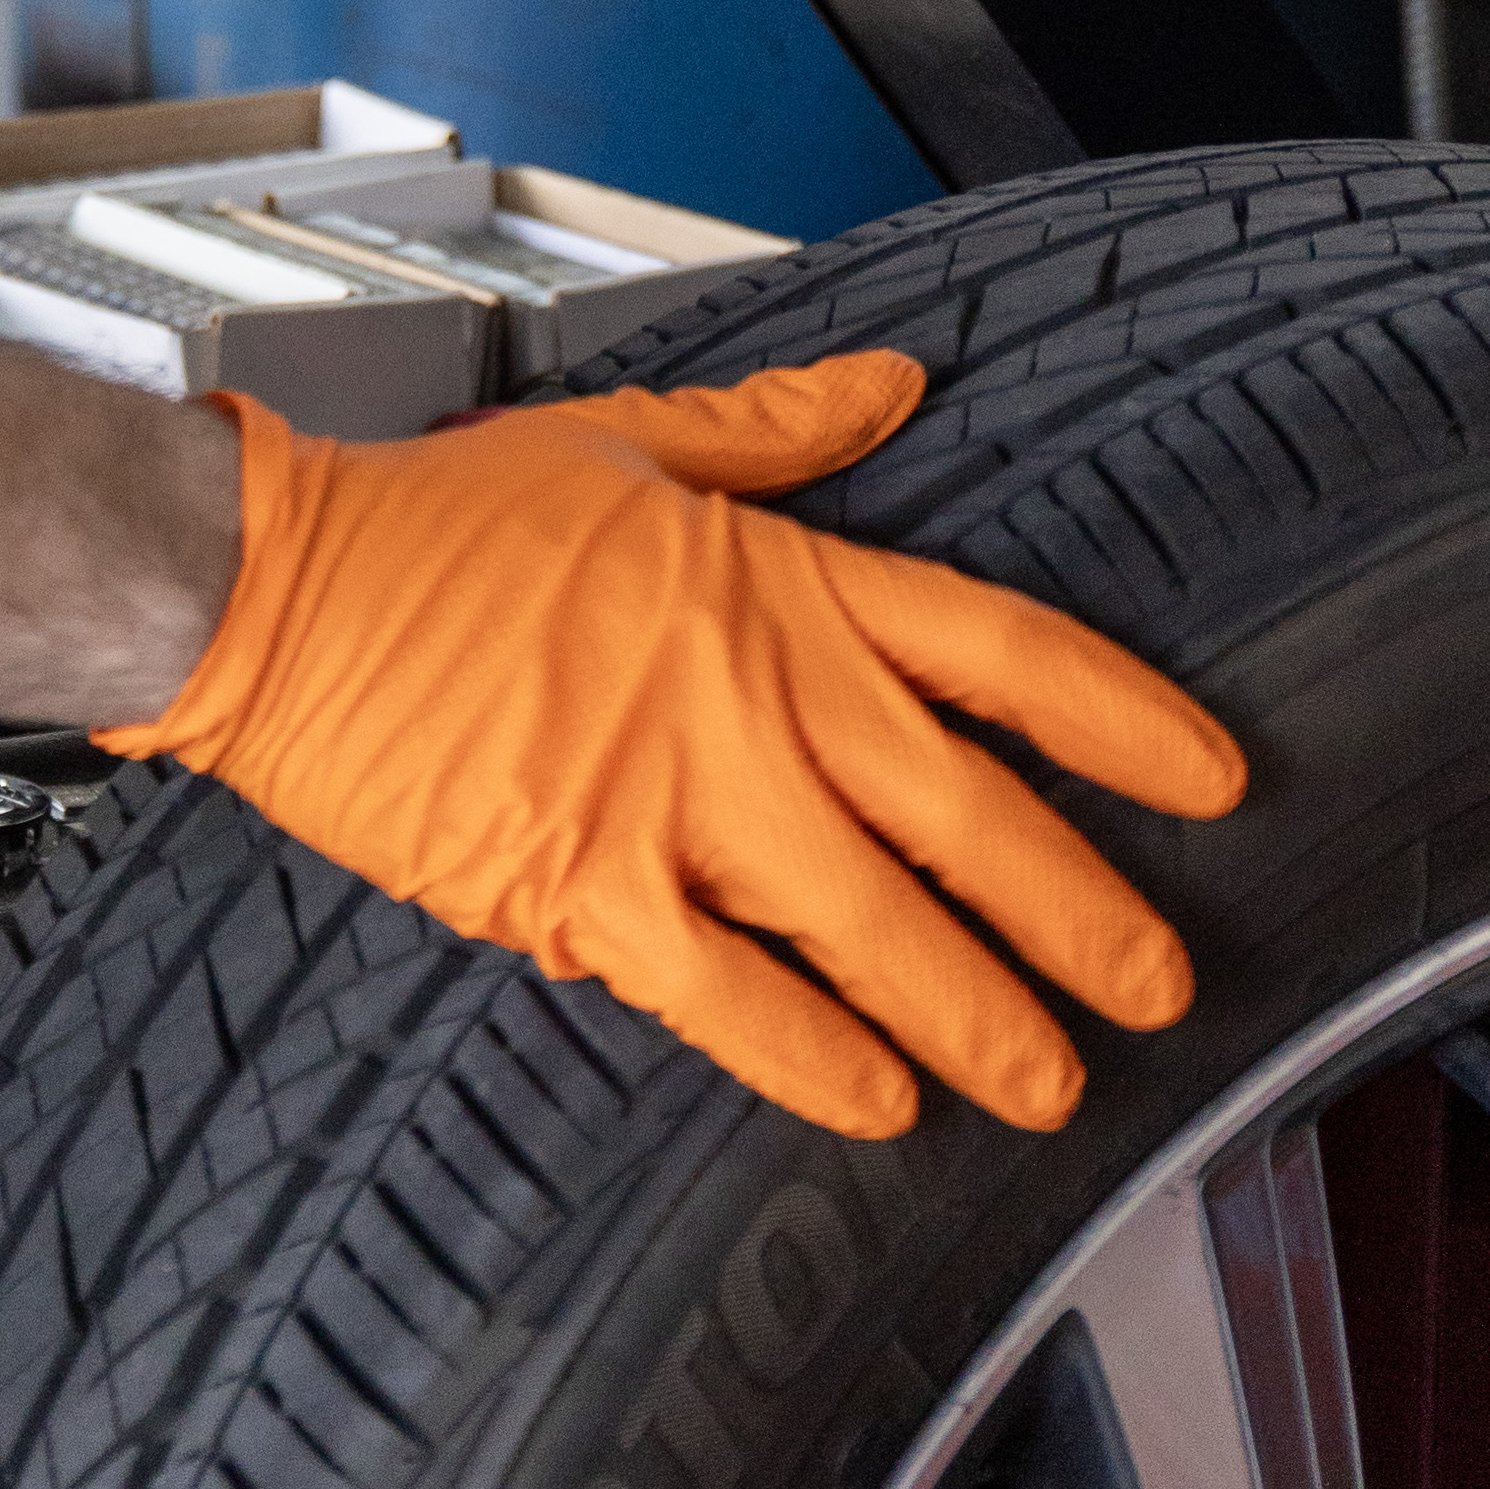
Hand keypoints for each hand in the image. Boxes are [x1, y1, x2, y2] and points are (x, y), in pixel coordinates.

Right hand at [96, 354, 1246, 1134]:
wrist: (281, 588)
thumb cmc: (434, 516)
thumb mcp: (625, 439)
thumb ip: (777, 432)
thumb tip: (893, 384)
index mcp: (774, 582)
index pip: (1000, 651)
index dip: (1123, 721)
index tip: (1209, 778)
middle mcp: (755, 699)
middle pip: (970, 817)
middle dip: (1084, 913)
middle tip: (1160, 988)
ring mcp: (677, 803)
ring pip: (879, 932)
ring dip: (982, 1016)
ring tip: (1053, 1081)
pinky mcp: (587, 891)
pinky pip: (733, 1002)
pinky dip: (817, 1060)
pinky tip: (880, 1104)